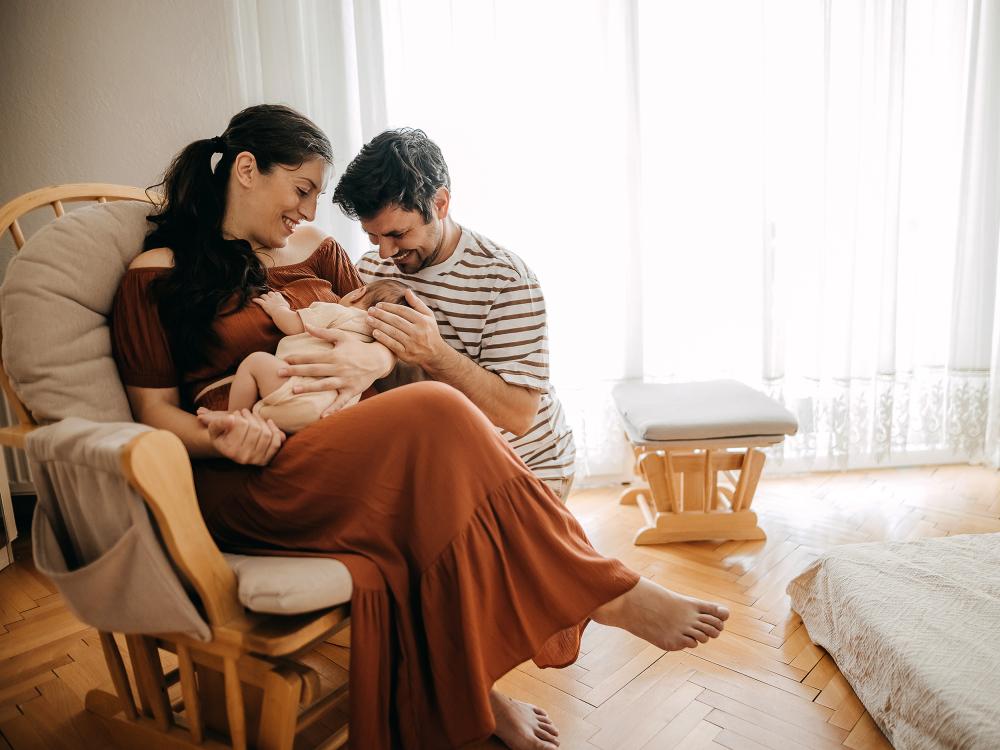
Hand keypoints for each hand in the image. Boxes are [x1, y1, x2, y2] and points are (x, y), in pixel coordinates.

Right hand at [197, 407, 284, 464]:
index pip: (242, 425)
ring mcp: (256, 460)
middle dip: (251, 417)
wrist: (228, 447)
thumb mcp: (214, 428)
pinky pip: (276, 444)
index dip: (241, 416)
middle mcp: (243, 458)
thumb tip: (231, 419)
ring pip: (266, 434)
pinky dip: (275, 431)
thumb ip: (219, 422)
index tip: (237, 413)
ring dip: (262, 421)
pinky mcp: (266, 459)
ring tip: (254, 416)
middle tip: (246, 412)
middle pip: (256, 429)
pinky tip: (268, 423)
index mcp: (230, 451)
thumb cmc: (221, 435)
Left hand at [253, 291, 290, 315]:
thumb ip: (286, 304)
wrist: (281, 313)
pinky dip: (255, 300)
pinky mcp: (264, 304)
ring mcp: (269, 300)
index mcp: (280, 298)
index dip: (275, 295)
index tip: (275, 296)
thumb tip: (288, 305)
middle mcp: (274, 298)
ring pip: (264, 295)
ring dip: (262, 296)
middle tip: (267, 297)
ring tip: (261, 298)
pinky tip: (253, 300)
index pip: (277, 293)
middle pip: (270, 293)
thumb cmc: (285, 311)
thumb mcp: (288, 306)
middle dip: (268, 295)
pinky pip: (258, 300)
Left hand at [277, 329, 394, 415]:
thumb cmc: (358, 347)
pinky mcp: (352, 390)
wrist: (379, 359)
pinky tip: (322, 416)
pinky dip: (333, 409)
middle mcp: (339, 368)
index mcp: (335, 355)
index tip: (283, 360)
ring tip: (293, 390)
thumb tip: (306, 326)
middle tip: (278, 373)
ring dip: (309, 387)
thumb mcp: (342, 336)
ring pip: (324, 385)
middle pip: (314, 370)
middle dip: (296, 371)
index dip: (298, 358)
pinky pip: (341, 401)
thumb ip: (323, 332)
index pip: (312, 357)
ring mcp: (345, 380)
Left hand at [367, 289, 451, 367]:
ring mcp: (412, 344)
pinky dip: (383, 338)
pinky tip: (374, 332)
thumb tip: (407, 291)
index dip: (390, 307)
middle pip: (396, 321)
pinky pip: (392, 345)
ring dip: (379, 325)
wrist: (435, 354)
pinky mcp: (407, 354)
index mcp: (423, 321)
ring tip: (368, 319)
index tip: (379, 304)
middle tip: (370, 310)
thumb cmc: (429, 331)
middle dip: (381, 314)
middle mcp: (418, 332)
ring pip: (393, 332)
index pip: (403, 311)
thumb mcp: (428, 316)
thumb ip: (417, 303)